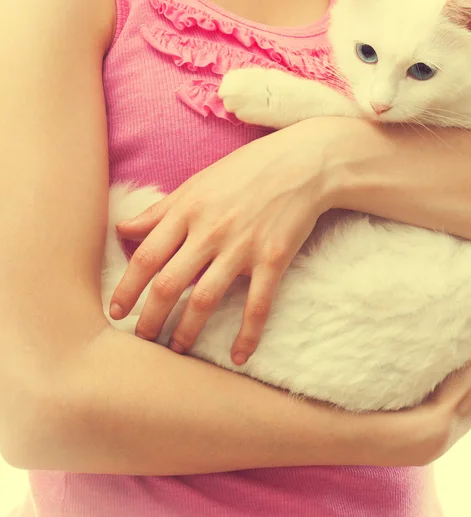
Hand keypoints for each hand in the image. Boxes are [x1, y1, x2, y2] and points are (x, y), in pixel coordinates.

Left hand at [109, 120, 336, 364]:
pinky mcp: (273, 259)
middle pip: (169, 284)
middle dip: (150, 318)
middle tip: (141, 340)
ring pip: (206, 298)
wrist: (303, 164)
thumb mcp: (198, 182)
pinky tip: (239, 356)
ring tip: (176, 351)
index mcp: (188, 210)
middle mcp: (210, 231)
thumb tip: (123, 229)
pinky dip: (248, 333)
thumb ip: (160, 210)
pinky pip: (257, 304)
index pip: (146, 256)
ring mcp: (243, 247)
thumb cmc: (247, 170)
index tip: (116, 312)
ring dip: (187, 331)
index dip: (127, 288)